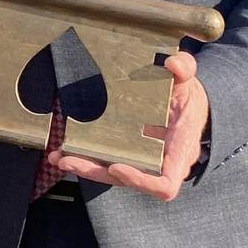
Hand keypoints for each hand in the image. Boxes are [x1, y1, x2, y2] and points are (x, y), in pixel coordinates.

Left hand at [54, 51, 207, 200]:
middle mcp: (159, 163)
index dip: (142, 182)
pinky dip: (85, 159)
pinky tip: (62, 151)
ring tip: (58, 158)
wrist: (188, 106)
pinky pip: (106, 162)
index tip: (118, 167)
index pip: (165, 184)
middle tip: (70, 161)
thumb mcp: (188, 83)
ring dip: (85, 168)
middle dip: (97, 172)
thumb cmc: (189, 100)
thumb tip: (174, 63)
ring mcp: (142, 161)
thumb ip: (185, 70)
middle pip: (128, 181)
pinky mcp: (128, 155)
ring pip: (112, 174)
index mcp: (178, 152)